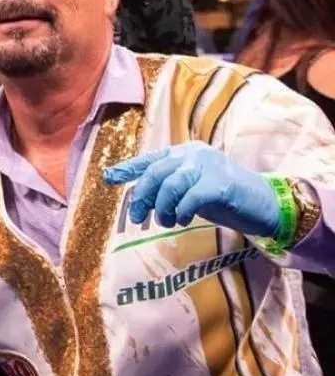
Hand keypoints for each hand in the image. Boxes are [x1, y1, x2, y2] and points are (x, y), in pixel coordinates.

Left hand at [104, 141, 280, 236]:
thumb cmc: (226, 199)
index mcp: (185, 152)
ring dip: (162, 208)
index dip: (128, 168)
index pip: (150, 159)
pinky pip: (190, 197)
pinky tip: (181, 220)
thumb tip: (139, 200)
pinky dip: (181, 211)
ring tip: (165, 222)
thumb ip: (168, 190)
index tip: (108, 177)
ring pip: (170, 184)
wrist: (266, 204)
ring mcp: (209, 166)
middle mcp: (194, 153)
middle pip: (155, 172)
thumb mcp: (190, 191)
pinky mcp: (221, 184)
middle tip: (137, 218)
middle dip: (142, 197)